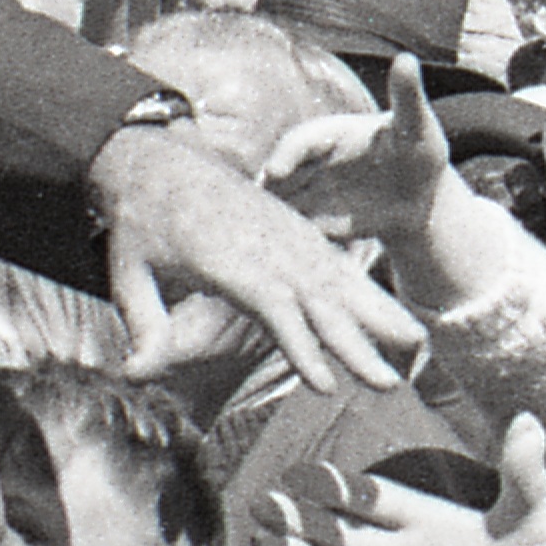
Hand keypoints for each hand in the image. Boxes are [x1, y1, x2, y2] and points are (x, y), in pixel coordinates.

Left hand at [95, 120, 419, 391]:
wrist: (159, 160)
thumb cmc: (142, 221)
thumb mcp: (128, 270)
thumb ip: (143, 323)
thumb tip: (133, 374)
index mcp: (228, 256)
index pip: (272, 304)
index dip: (299, 344)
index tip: (324, 383)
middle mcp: (267, 245)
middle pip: (318, 299)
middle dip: (355, 344)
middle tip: (389, 385)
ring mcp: (287, 237)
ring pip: (340, 282)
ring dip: (378, 318)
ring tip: (417, 350)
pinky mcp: (297, 234)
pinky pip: (339, 268)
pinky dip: (369, 294)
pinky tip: (395, 319)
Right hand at [261, 62, 461, 276]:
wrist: (420, 195)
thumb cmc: (419, 150)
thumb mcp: (418, 125)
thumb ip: (407, 96)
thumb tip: (406, 58)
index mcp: (328, 134)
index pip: (299, 142)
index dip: (287, 156)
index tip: (277, 172)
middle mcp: (310, 164)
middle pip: (278, 177)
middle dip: (264, 193)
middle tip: (248, 211)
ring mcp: (309, 193)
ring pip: (279, 206)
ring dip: (266, 221)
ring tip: (254, 239)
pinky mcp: (314, 221)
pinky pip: (292, 231)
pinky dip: (282, 243)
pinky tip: (274, 260)